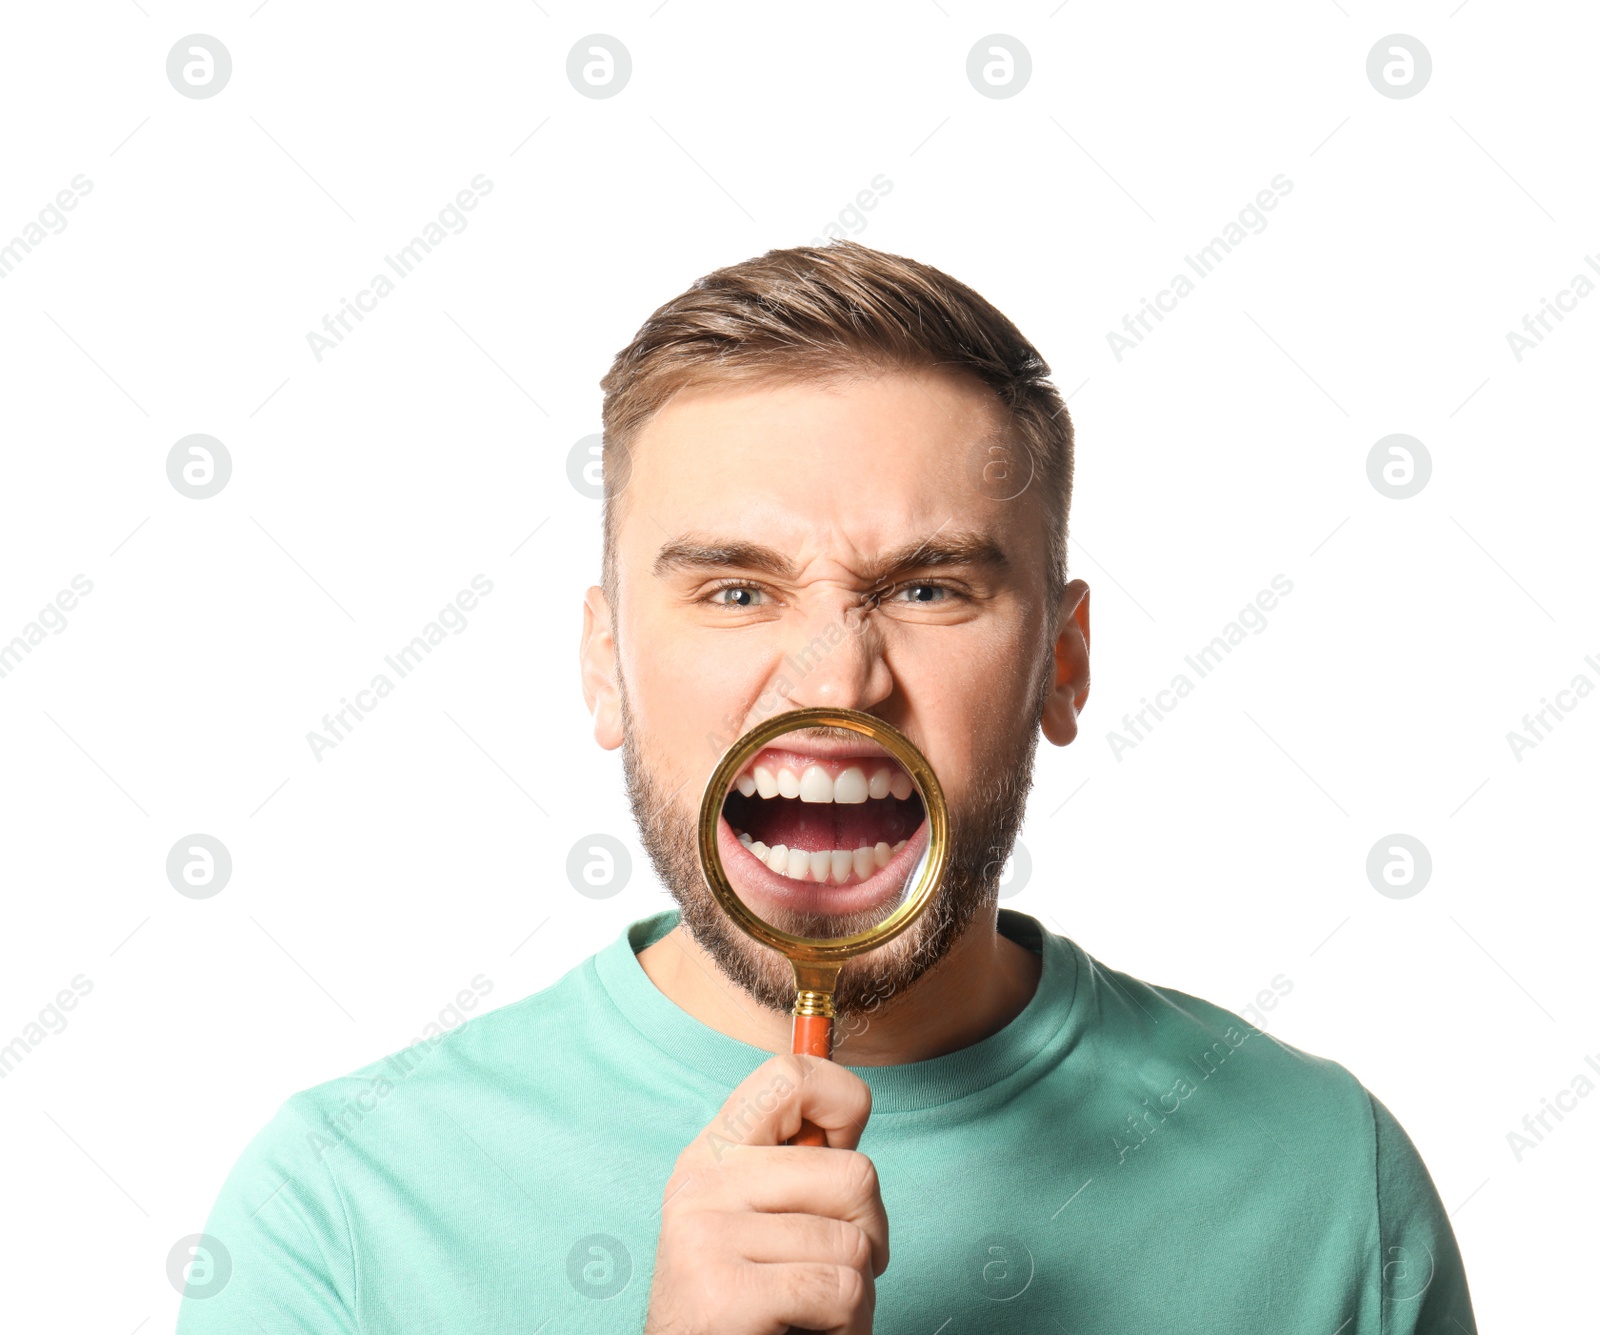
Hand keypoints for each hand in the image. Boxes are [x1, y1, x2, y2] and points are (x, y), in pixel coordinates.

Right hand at [644, 1052, 887, 1334]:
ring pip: (854, 1242)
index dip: (843, 1102)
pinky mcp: (723, 1292)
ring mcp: (707, 1233)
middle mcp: (702, 1181)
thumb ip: (792, 1164)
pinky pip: (839, 1289)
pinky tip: (812, 1329)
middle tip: (838, 1268)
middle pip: (854, 1173)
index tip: (844, 1152)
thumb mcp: (754, 1215)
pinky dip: (849, 1324)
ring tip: (817, 1308)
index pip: (790, 1075)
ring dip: (858, 1292)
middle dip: (870, 1233)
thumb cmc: (745, 1301)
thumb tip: (851, 1105)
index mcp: (712, 1150)